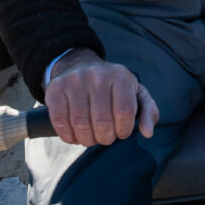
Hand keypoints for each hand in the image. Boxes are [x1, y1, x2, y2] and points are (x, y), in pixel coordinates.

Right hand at [45, 48, 159, 146]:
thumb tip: (148, 132)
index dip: (123, 130)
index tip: (121, 132)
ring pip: (81, 124)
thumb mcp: (134, 92)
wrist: (79, 65)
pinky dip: (68, 136)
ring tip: (91, 137)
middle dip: (105, 138)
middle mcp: (97, 75)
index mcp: (120, 76)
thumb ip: (148, 111)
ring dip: (87, 139)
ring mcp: (75, 81)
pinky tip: (75, 134)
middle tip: (105, 137)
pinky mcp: (56, 89)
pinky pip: (60, 122)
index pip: (125, 112)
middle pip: (102, 122)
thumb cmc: (111, 86)